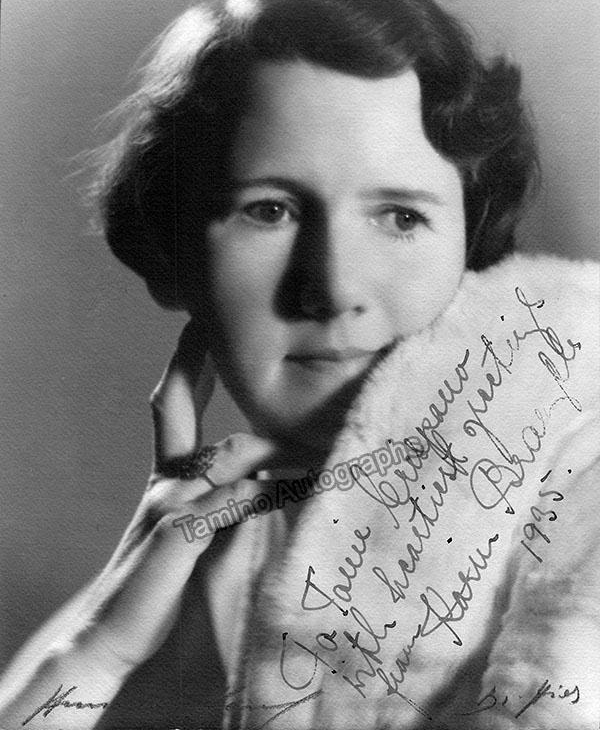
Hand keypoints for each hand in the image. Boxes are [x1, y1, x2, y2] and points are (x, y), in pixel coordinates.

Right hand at [84, 320, 274, 673]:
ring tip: (297, 414)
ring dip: (259, 435)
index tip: (196, 330)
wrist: (112, 637)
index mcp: (170, 479)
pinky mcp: (179, 537)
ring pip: (218, 454)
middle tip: (207, 324)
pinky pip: (225, 502)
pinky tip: (283, 479)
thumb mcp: (197, 536)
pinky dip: (255, 489)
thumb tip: (269, 476)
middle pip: (172, 409)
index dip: (184, 367)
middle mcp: (165, 483)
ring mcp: (169, 506)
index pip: (173, 409)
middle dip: (189, 363)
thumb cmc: (162, 587)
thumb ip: (228, 503)